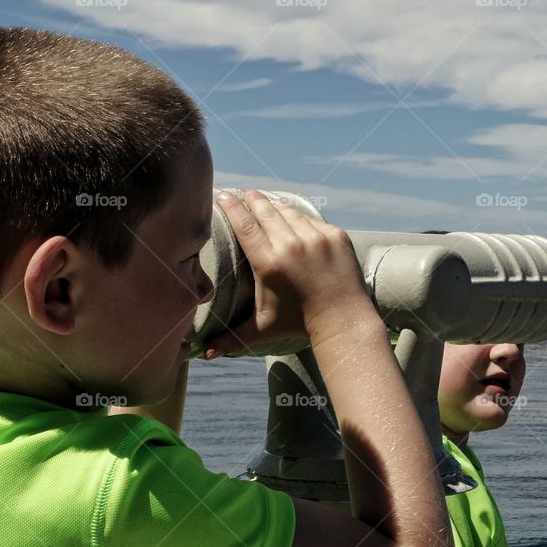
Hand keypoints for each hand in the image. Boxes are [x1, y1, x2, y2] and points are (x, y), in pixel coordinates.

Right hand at [204, 190, 372, 356]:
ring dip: (275, 205)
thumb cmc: (297, 324)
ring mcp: (316, 237)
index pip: (245, 226)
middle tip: (244, 192)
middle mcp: (291, 245)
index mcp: (269, 263)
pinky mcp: (335, 236)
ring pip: (289, 212)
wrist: (343, 319)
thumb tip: (202, 355)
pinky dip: (299, 216)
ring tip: (264, 200)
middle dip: (252, 199)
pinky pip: (311, 220)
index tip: (223, 195)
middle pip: (265, 211)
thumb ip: (230, 339)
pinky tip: (291, 214)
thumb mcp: (261, 329)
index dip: (232, 208)